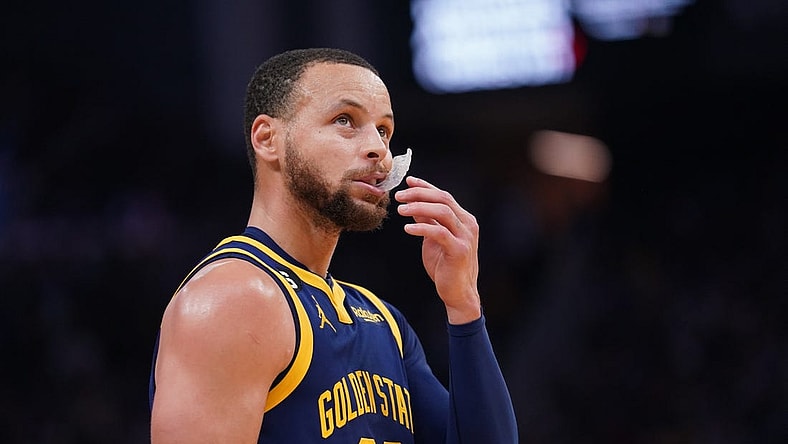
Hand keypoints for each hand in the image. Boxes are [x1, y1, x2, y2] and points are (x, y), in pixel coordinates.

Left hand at [395, 176, 481, 323]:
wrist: (458, 293)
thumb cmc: (446, 267)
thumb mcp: (434, 240)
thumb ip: (428, 222)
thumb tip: (413, 206)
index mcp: (463, 220)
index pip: (444, 196)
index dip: (425, 186)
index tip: (408, 181)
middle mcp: (468, 224)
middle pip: (443, 199)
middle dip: (419, 194)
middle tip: (399, 196)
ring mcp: (465, 237)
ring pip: (442, 212)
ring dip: (419, 208)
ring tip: (400, 210)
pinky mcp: (459, 250)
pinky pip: (439, 233)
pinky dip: (422, 228)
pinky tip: (407, 229)